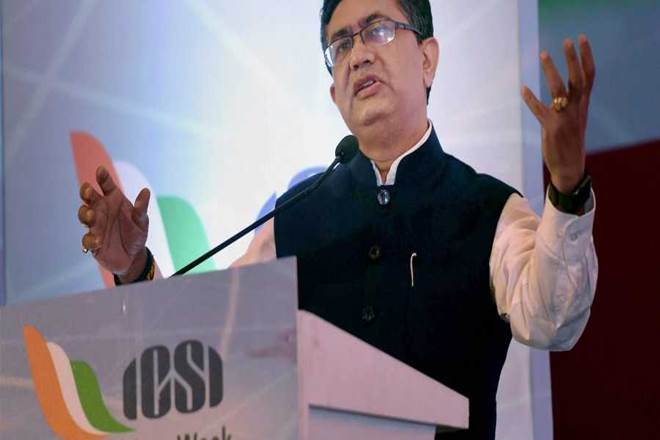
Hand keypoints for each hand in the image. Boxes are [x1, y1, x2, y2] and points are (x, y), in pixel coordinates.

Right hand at [78, 166, 149, 280]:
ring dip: (85, 214)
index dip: (102, 177)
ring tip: (91, 216)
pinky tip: (98, 241)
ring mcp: (95, 225)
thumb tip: (146, 191)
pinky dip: (91, 239)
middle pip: (89, 197)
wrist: (133, 257)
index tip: (100, 170)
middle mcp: (101, 210)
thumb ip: (141, 207)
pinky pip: (87, 239)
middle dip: (86, 193)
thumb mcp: (142, 220)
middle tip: (88, 190)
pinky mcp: (92, 241)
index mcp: (114, 200)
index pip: (106, 185)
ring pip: (84, 215)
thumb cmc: (136, 233)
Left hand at [522, 35, 595, 192]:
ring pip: (559, 89)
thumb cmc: (570, 142)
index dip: (586, 57)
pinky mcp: (552, 128)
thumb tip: (560, 92)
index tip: (582, 40)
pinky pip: (540, 110)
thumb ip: (570, 104)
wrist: (570, 167)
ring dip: (551, 70)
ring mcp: (565, 118)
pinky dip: (531, 98)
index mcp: (583, 105)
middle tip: (566, 41)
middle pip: (577, 78)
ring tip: (544, 54)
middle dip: (572, 58)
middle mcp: (577, 108)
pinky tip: (523, 88)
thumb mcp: (574, 119)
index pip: (589, 75)